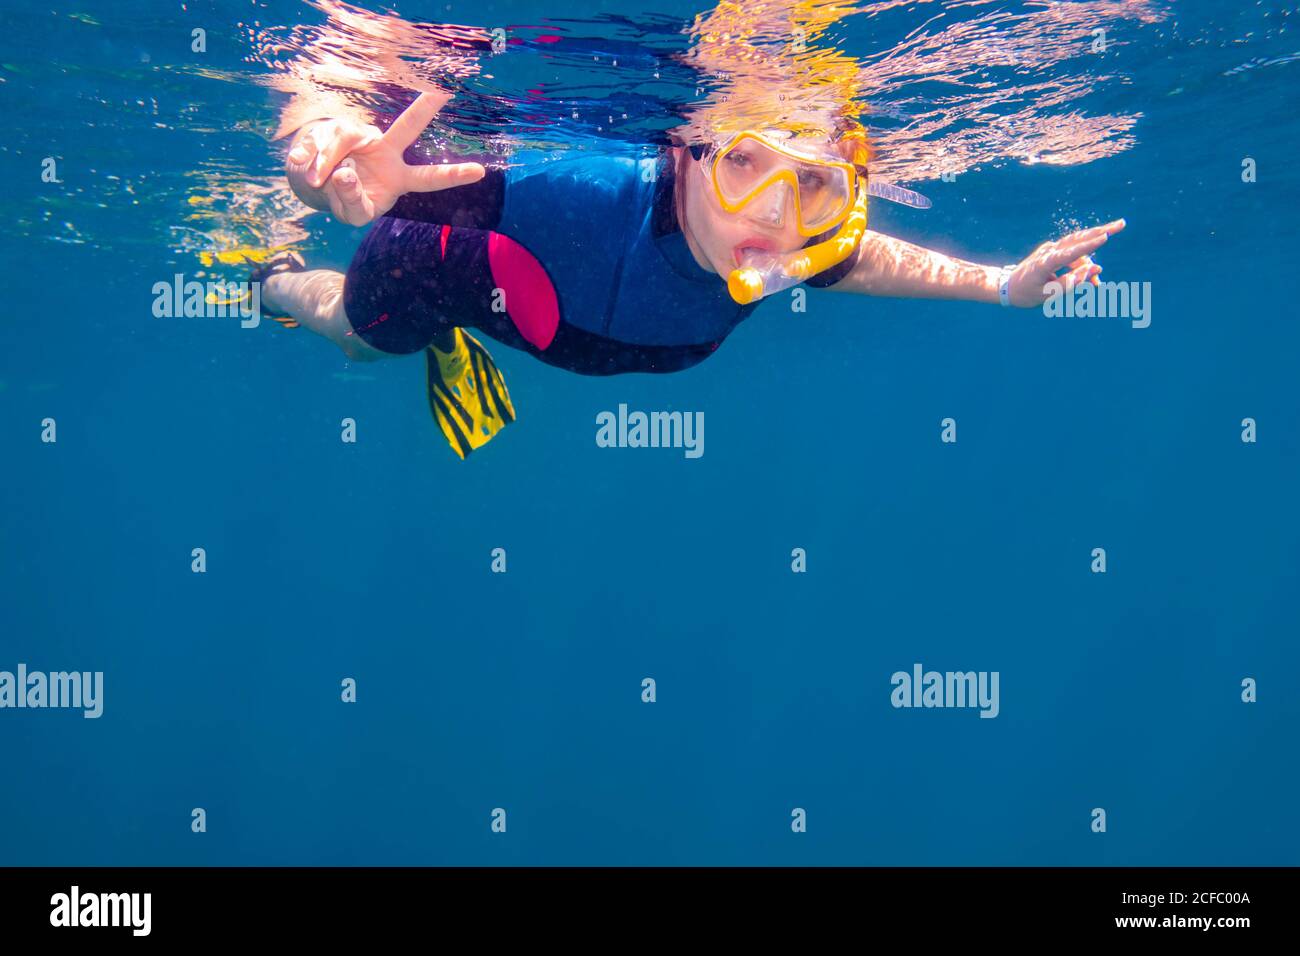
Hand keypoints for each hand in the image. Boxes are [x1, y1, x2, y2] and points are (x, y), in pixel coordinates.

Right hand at [285, 90, 485, 225]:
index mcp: (399, 177)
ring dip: (325, 163)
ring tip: (316, 180)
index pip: (429, 178)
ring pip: (343, 139)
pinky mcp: (332, 130)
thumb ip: (353, 199)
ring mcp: (360, 137)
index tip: (481, 172)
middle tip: (446, 90)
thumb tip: (345, 172)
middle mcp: (385, 151)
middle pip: (407, 127)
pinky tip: (302, 166)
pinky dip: (307, 160)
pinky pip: (317, 144)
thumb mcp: (352, 213)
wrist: (314, 184)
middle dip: (425, 107)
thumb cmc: (344, 201)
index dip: (452, 176)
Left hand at [1006, 219, 1125, 306]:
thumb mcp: (1048, 295)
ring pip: (1077, 248)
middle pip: (1078, 238)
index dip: (1088, 245)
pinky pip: (1073, 256)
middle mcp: (1048, 252)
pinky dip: (1083, 265)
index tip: (1105, 237)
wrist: (1007, 287)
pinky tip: (1088, 280)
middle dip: (1101, 231)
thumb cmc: (1026, 293)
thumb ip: (1072, 283)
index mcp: (1045, 263)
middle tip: (1122, 223)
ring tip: (1098, 284)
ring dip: (1092, 262)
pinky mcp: (1054, 252)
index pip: (1070, 252)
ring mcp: (1051, 249)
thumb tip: (1095, 270)